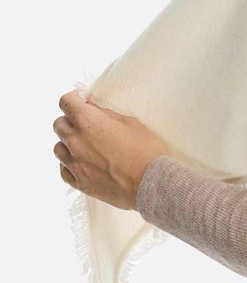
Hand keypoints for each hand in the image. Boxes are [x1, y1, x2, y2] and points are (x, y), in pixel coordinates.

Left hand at [54, 89, 169, 209]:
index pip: (66, 102)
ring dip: (67, 143)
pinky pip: (64, 170)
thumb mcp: (131, 123)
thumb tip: (93, 109)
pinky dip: (69, 165)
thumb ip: (107, 114)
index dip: (72, 99)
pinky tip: (82, 164)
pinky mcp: (80, 183)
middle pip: (58, 124)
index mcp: (88, 122)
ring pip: (58, 148)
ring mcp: (75, 164)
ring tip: (83, 146)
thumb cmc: (146, 151)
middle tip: (84, 125)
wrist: (152, 183)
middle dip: (69, 121)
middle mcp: (76, 141)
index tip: (79, 101)